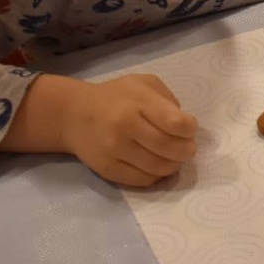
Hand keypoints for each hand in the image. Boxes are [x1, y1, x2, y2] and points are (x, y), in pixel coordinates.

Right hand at [57, 74, 197, 187]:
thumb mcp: (143, 84)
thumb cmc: (116, 96)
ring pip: (158, 168)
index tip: (189, 128)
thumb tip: (184, 125)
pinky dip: (156, 176)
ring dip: (173, 165)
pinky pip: (142, 180)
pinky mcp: (107, 169)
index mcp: (138, 102)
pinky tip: (157, 165)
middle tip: (187, 148)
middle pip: (169, 148)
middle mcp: (126, 127)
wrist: (74, 114)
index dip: (189, 129)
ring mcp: (115, 150)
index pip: (175, 123)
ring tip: (174, 158)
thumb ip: (166, 100)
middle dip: (186, 150)